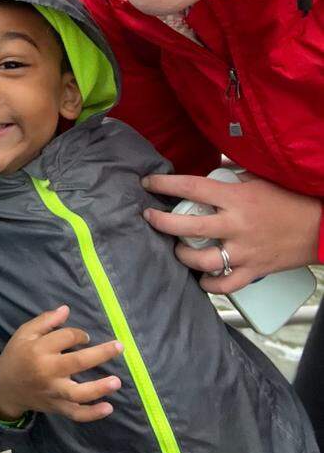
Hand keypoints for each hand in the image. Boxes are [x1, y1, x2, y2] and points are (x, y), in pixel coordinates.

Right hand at [0, 305, 122, 423]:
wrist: (4, 387)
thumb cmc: (17, 356)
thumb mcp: (24, 333)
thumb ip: (45, 321)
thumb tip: (66, 310)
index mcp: (38, 350)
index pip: (66, 338)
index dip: (79, 334)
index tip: (84, 337)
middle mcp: (47, 371)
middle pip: (77, 362)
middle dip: (101, 354)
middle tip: (119, 347)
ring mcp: (53, 392)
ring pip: (78, 393)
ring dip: (99, 388)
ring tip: (116, 382)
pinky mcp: (56, 407)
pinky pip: (75, 414)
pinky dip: (92, 414)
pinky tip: (108, 408)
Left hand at [142, 172, 321, 293]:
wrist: (322, 226)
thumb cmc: (290, 199)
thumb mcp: (258, 179)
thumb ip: (229, 175)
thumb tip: (205, 168)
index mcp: (237, 197)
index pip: (192, 187)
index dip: (165, 185)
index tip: (148, 183)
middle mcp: (237, 225)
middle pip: (188, 227)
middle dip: (161, 222)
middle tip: (150, 218)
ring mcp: (245, 251)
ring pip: (202, 260)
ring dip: (183, 255)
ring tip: (178, 248)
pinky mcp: (254, 270)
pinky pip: (225, 284)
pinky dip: (209, 284)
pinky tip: (201, 277)